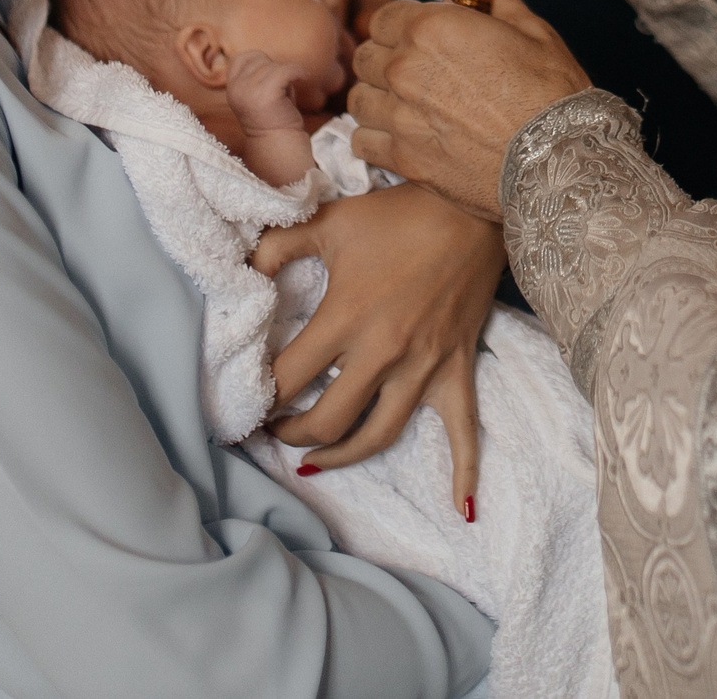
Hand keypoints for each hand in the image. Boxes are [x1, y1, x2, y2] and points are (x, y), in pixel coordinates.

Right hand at [223, 50, 308, 141]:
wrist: (278, 144)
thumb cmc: (273, 118)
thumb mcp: (256, 94)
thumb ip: (257, 76)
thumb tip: (267, 58)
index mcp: (232, 88)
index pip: (240, 58)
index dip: (258, 61)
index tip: (271, 72)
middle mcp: (237, 88)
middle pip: (259, 60)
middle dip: (273, 69)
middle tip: (281, 87)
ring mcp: (250, 90)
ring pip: (274, 66)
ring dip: (285, 75)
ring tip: (286, 94)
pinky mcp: (266, 93)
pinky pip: (287, 70)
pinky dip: (299, 71)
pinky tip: (304, 77)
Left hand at [252, 183, 504, 517]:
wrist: (474, 207)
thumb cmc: (400, 215)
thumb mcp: (331, 221)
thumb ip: (278, 245)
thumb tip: (242, 267)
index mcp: (346, 318)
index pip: (289, 378)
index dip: (259, 397)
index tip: (244, 401)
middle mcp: (383, 353)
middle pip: (327, 421)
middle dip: (290, 433)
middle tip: (272, 429)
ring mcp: (423, 368)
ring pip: (377, 436)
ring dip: (341, 457)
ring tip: (313, 460)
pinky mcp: (456, 370)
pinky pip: (465, 431)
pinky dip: (464, 473)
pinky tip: (461, 509)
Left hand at [349, 0, 592, 219]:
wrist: (558, 159)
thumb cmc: (551, 91)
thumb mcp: (533, 29)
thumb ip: (494, 3)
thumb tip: (473, 0)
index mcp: (431, 27)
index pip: (383, 18)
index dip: (401, 28)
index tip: (417, 41)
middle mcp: (405, 68)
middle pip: (366, 57)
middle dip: (385, 61)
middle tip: (413, 76)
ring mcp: (399, 115)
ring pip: (359, 99)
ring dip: (377, 99)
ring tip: (404, 108)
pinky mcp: (402, 158)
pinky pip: (362, 141)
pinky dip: (375, 139)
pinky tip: (399, 138)